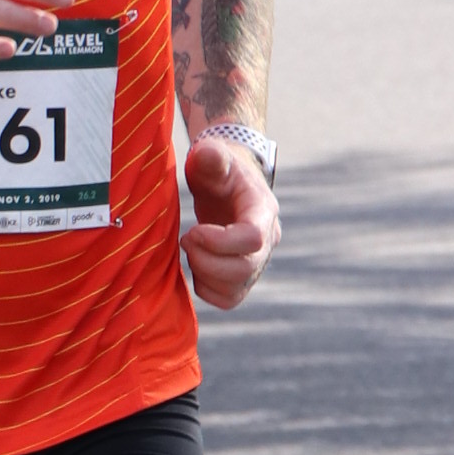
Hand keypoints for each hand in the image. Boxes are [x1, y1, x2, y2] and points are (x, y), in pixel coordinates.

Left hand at [181, 131, 278, 310]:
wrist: (227, 183)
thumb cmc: (218, 169)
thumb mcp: (213, 156)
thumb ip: (211, 156)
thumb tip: (207, 155)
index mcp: (262, 210)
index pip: (253, 238)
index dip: (219, 241)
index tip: (194, 230)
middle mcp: (267, 240)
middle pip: (244, 269)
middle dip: (206, 259)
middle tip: (186, 238)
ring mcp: (257, 262)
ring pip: (236, 289)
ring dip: (204, 275)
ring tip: (190, 250)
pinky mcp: (243, 277)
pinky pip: (228, 300)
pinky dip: (206, 289)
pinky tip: (196, 264)